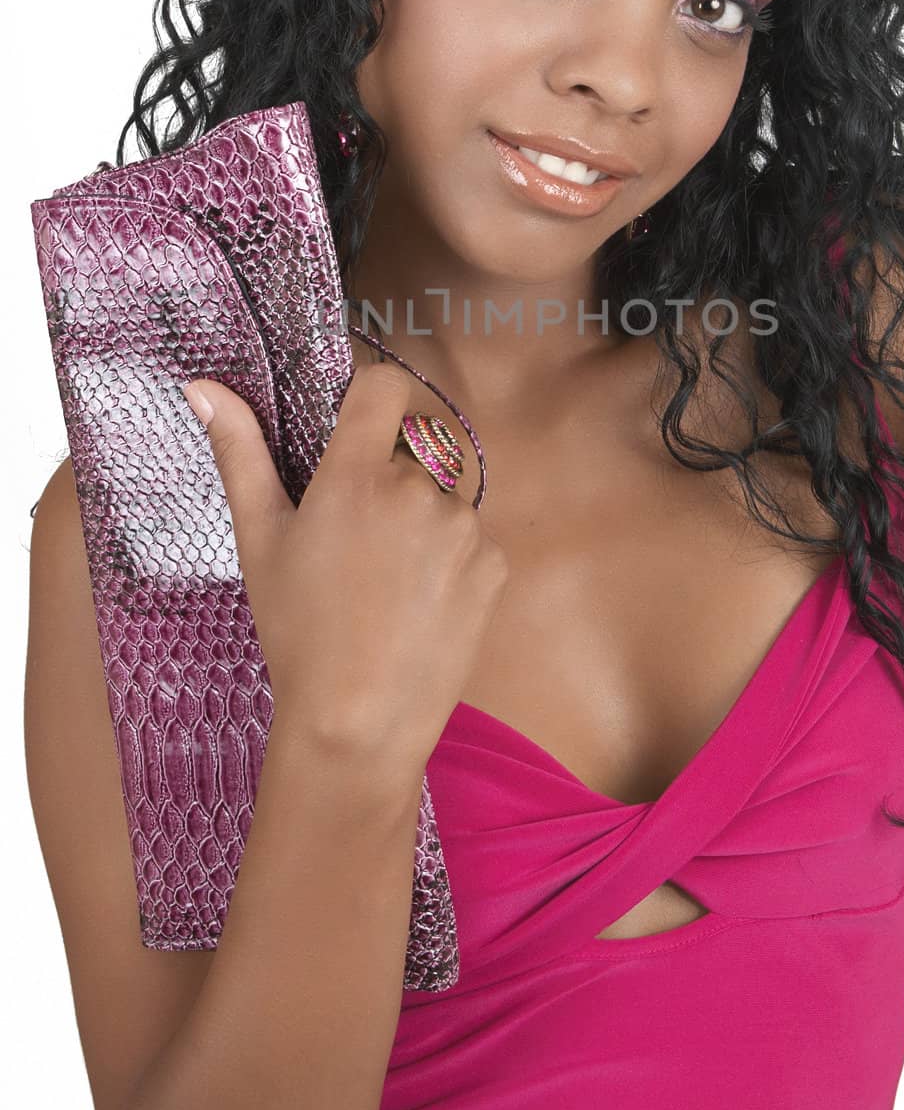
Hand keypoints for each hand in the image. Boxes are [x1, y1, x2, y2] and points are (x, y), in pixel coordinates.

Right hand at [182, 363, 508, 762]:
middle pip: (411, 449)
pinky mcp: (494, 563)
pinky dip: (449, 559)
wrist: (360, 723)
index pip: (384, 386)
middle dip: (387, 479)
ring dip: (420, 520)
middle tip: (355, 544)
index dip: (370, 395)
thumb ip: (240, 453)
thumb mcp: (260, 541)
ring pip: (441, 495)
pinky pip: (470, 538)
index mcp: (359, 474)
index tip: (354, 427)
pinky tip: (416, 605)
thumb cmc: (298, 632)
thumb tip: (202, 386)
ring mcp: (464, 526)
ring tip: (384, 583)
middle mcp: (420, 488)